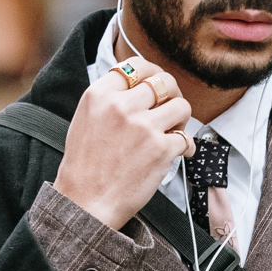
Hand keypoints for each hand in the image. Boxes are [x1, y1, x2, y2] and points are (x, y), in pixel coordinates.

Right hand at [57, 59, 192, 230]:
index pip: (135, 66)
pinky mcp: (160, 149)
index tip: (157, 85)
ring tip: (174, 131)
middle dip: (172, 94)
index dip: (152, 73)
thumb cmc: (84, 169)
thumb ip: (109, 100)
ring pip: (181, 105)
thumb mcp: (85, 121)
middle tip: (171, 109)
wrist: (85, 204)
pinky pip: (186, 138)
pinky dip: (186, 146)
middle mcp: (121, 106)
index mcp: (99, 95)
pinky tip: (180, 153)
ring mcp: (143, 126)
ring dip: (182, 119)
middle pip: (163, 81)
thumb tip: (140, 88)